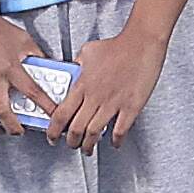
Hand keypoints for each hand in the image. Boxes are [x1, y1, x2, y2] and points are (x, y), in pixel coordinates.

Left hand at [52, 22, 166, 151]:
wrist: (141, 43)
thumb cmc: (117, 45)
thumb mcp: (88, 51)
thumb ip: (77, 64)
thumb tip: (72, 69)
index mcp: (82, 85)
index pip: (61, 114)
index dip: (53, 130)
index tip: (52, 137)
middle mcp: (95, 97)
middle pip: (76, 129)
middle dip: (71, 142)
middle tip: (71, 145)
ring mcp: (113, 103)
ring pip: (94, 133)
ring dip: (89, 145)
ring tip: (88, 149)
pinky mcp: (131, 106)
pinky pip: (120, 130)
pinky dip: (115, 140)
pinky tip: (114, 142)